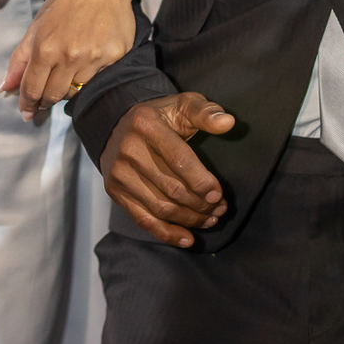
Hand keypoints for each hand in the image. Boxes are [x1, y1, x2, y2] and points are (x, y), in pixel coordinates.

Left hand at [3, 0, 142, 118]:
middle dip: (46, 98)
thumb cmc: (65, 1)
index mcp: (45, 47)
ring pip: (77, 90)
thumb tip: (4, 89)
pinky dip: (90, 74)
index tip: (27, 111)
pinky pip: (98, 79)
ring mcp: (95, 57)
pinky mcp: (115, 56)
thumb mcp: (36, 26)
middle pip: (54, 96)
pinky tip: (90, 55)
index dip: (28, 103)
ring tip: (70, 65)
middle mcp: (70, 55)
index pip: (32, 89)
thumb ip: (20, 60)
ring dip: (69, 85)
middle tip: (46, 94)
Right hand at [101, 92, 235, 248]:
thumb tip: (228, 122)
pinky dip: (167, 233)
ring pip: (161, 207)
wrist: (117, 124)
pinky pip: (144, 219)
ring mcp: (120, 173)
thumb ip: (206, 112)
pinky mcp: (116, 191)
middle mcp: (129, 150)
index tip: (218, 194)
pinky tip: (188, 238)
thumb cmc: (160, 117)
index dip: (201, 180)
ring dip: (190, 219)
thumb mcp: (182, 105)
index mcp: (146, 125)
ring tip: (210, 219)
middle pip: (171, 188)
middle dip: (201, 204)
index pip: (179, 159)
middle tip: (220, 208)